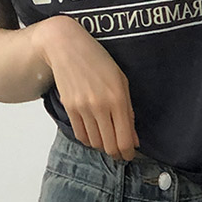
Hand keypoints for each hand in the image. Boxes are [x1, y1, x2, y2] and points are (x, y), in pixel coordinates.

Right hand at [42, 16, 140, 161]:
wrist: (67, 47)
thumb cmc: (98, 59)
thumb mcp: (121, 81)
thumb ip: (129, 111)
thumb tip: (134, 139)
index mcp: (118, 98)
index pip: (125, 139)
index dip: (128, 153)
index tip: (130, 155)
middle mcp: (100, 106)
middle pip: (110, 145)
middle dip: (117, 153)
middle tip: (120, 152)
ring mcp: (83, 108)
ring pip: (95, 143)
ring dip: (102, 145)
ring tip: (107, 139)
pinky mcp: (69, 108)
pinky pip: (80, 135)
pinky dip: (89, 139)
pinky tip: (94, 132)